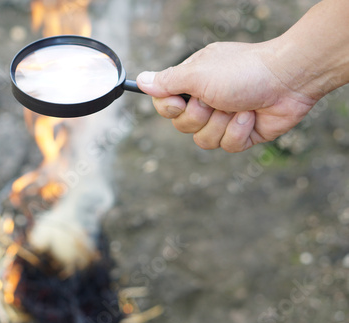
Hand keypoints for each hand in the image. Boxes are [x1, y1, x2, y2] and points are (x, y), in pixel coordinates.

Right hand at [136, 41, 317, 152]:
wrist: (288, 80)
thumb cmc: (243, 70)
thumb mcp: (198, 74)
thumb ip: (167, 82)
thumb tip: (140, 81)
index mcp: (193, 83)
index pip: (165, 104)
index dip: (168, 109)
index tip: (178, 102)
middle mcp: (206, 100)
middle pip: (182, 126)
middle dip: (200, 116)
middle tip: (216, 100)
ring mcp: (224, 119)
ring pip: (203, 141)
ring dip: (221, 124)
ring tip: (238, 107)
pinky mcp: (241, 135)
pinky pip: (227, 146)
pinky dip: (239, 131)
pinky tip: (251, 116)